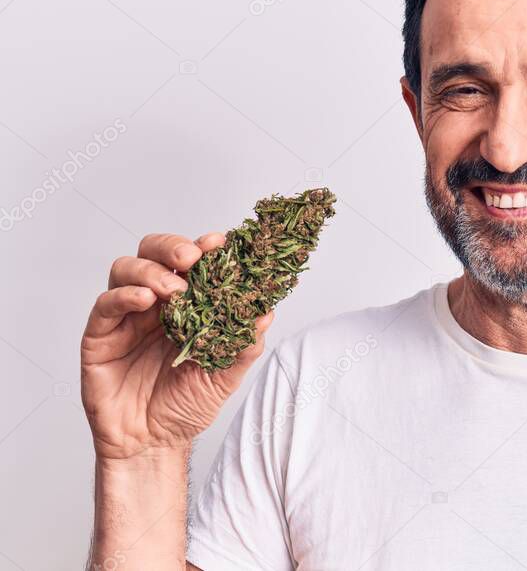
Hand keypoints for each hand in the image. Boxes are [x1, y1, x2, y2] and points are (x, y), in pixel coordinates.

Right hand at [81, 232, 272, 460]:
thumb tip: (267, 313)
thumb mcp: (225, 375)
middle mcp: (155, 303)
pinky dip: (124, 295)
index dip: (205, 248)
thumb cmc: (186, 405)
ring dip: (151, 271)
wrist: (154, 444)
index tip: (221, 243)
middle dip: (173, 248)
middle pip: (153, 253)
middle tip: (193, 259)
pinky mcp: (99, 336)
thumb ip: (244, 344)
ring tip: (172, 290)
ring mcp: (125, 317)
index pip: (191, 264)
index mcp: (186, 305)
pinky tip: (144, 300)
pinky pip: (105, 305)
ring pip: (126, 269)